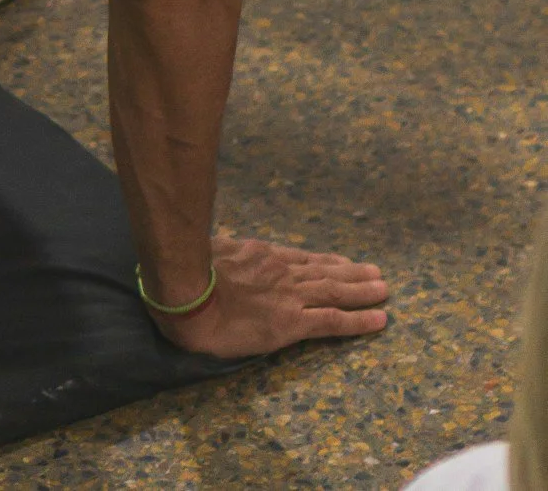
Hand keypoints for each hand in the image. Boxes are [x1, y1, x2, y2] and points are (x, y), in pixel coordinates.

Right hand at [152, 234, 387, 358]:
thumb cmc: (192, 274)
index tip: (344, 263)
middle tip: (377, 274)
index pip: (303, 260)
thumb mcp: (214, 250)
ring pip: (336, 292)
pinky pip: (332, 321)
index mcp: (264, 255)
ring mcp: (290, 296)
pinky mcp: (291, 323)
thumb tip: (225, 249)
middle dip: (354, 274)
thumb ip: (228, 252)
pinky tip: (377, 320)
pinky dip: (358, 320)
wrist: (189, 295)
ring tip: (383, 289)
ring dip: (363, 292)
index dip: (328, 262)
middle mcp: (283, 272)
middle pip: (327, 272)